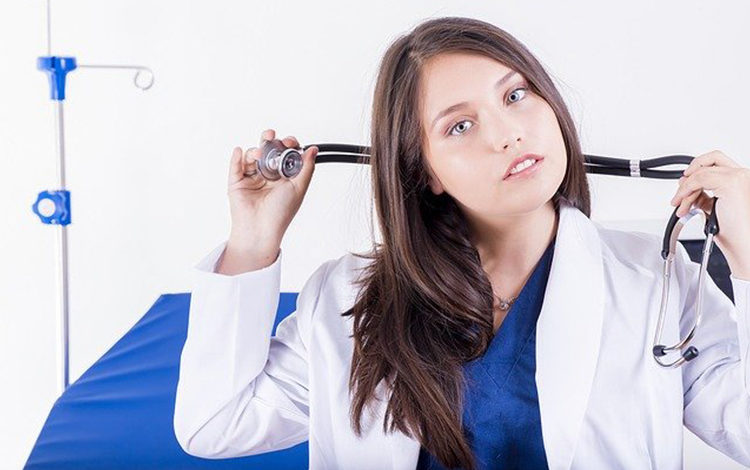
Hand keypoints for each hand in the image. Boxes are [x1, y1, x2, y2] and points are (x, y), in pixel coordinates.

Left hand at [670, 150, 749, 276]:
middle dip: (690, 175)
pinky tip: (684, 203)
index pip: (716, 163)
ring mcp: (739, 177)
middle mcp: (744, 175)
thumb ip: (704, 196)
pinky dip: (687, 191)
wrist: (744, 247)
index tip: (684, 187)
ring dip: (685, 190)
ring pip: (701, 172)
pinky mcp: (732, 183)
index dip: (697, 172)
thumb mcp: (714, 210)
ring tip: (681, 207)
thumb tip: (689, 190)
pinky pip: (699, 179)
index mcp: (742, 180)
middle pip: (710, 160)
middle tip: (679, 194)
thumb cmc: (734, 234)